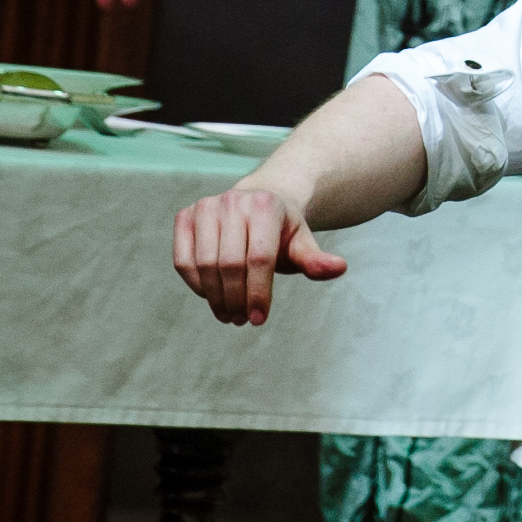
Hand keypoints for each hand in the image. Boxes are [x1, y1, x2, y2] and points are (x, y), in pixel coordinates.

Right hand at [172, 175, 349, 326]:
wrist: (258, 201)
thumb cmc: (282, 230)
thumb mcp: (302, 243)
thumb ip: (315, 260)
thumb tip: (339, 268)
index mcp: (265, 205)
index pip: (259, 258)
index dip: (257, 293)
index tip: (259, 319)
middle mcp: (232, 201)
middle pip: (229, 264)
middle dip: (236, 300)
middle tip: (242, 320)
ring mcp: (205, 206)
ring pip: (205, 264)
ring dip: (215, 298)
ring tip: (229, 315)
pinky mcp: (185, 216)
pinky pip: (183, 260)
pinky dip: (196, 285)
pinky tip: (211, 297)